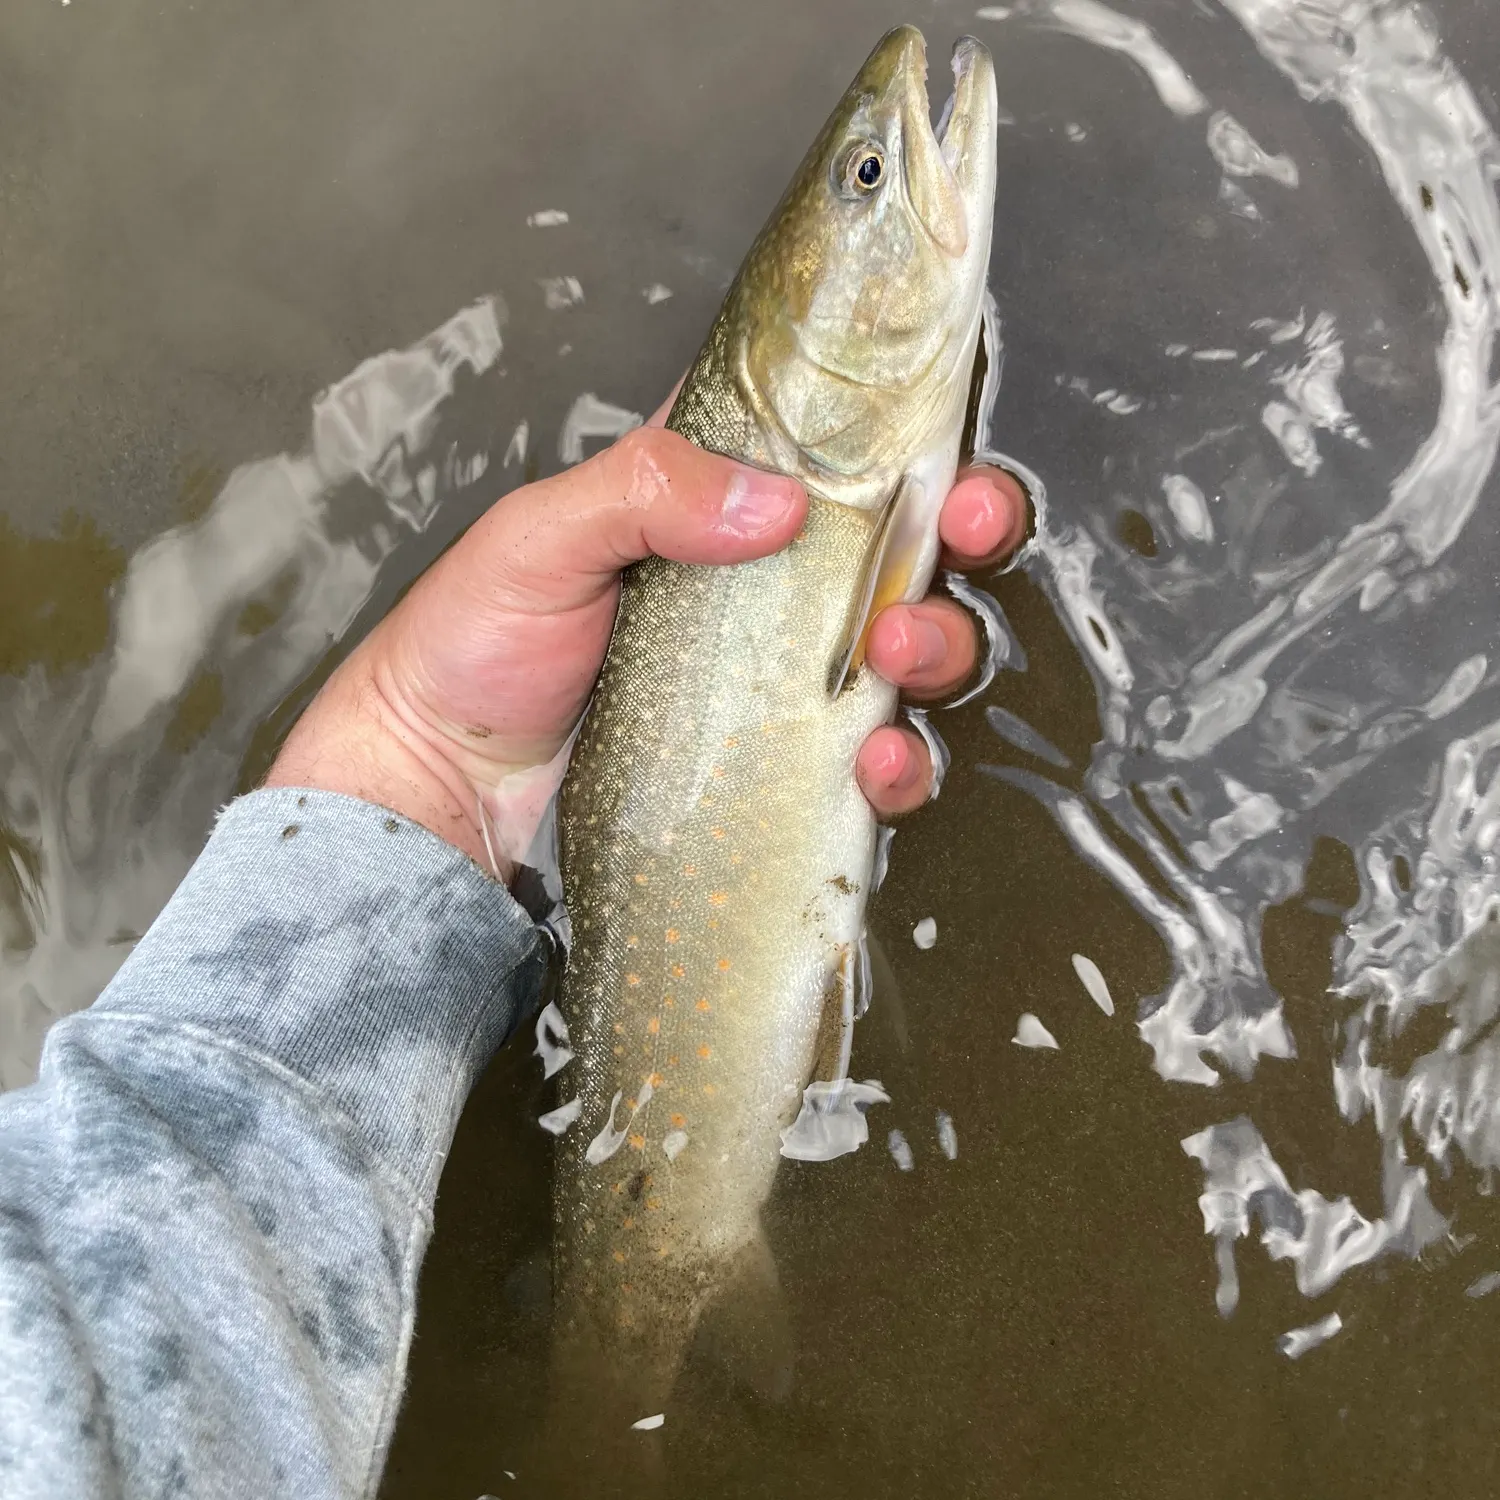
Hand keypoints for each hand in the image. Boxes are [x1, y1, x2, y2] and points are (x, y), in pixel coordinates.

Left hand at [267, 407, 1025, 882]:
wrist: (442, 786)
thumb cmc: (474, 642)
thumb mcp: (541, 536)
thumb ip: (648, 489)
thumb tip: (776, 503)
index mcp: (716, 497)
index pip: (836, 440)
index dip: (909, 428)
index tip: (947, 435)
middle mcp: (768, 581)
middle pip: (903, 539)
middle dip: (963, 528)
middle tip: (961, 529)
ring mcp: (781, 677)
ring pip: (909, 645)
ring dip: (939, 641)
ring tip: (899, 654)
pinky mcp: (783, 764)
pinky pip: (871, 760)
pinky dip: (900, 764)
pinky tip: (878, 764)